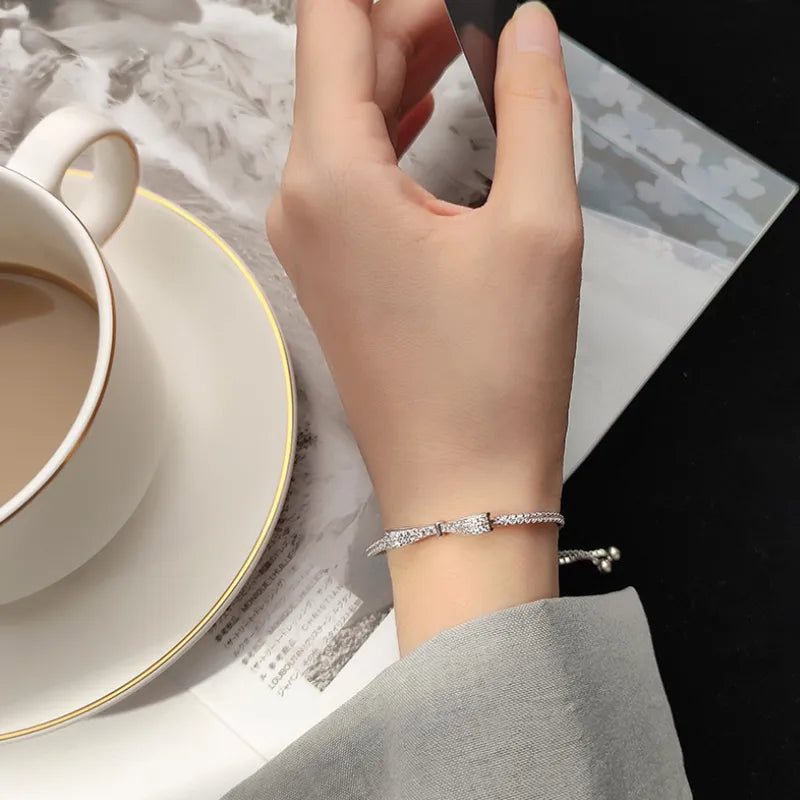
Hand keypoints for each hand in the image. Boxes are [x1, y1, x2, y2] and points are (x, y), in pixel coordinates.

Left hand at [269, 0, 582, 649]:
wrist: (459, 488)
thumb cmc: (492, 382)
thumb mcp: (540, 227)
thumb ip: (535, 105)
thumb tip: (527, 29)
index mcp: (333, 177)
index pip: (332, 18)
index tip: (449, 4)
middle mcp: (300, 202)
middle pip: (335, 65)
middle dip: (402, 21)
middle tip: (474, 16)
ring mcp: (306, 239)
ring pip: (339, 117)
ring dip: (394, 72)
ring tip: (459, 46)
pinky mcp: (327, 269)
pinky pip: (344, 171)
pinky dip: (385, 129)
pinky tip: (425, 113)